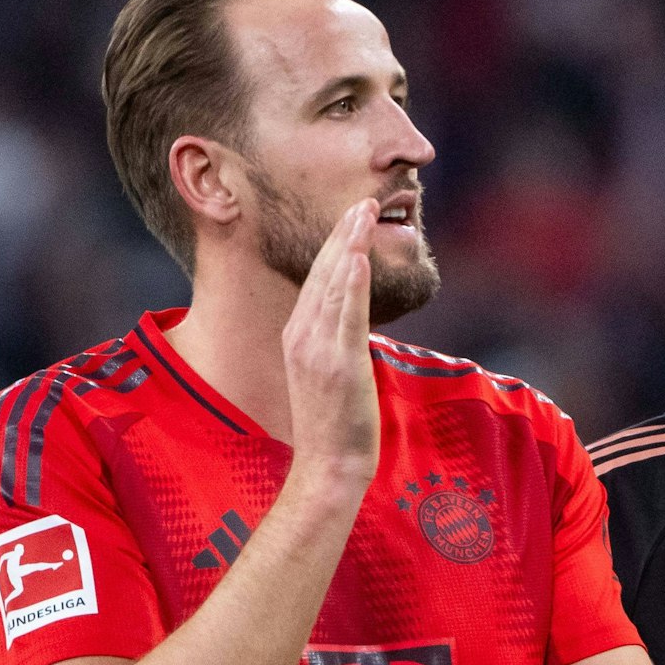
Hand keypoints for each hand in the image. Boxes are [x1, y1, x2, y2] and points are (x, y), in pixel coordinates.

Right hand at [281, 199, 379, 490]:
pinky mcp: (337, 363)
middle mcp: (302, 334)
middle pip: (323, 273)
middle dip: (344, 233)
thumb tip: (354, 322)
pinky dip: (349, 283)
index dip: (337, 245)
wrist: (328, 464)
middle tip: (365, 200)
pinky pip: (344, 315)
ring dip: (349, 244)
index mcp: (299, 334)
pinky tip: (357, 256)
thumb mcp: (330, 372)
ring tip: (365, 211)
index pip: (318, 279)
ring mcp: (317, 348)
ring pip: (333, 285)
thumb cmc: (334, 423)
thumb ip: (337, 341)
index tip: (354, 215)